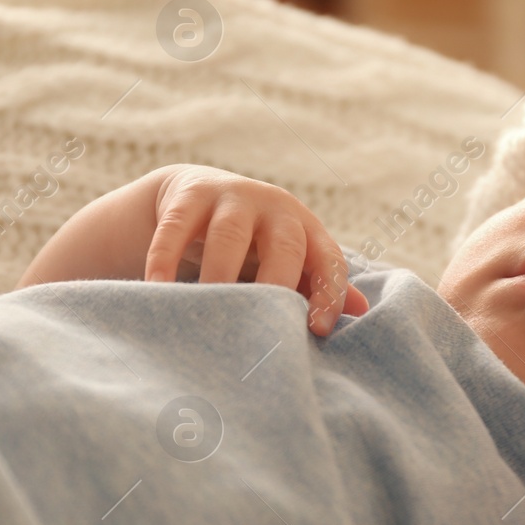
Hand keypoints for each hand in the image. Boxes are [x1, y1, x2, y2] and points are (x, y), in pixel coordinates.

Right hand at [142, 165, 370, 335]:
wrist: (197, 194)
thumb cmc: (253, 243)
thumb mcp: (288, 260)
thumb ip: (318, 284)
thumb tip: (364, 313)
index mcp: (306, 228)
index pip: (328, 259)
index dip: (328, 294)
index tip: (317, 330)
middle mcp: (275, 207)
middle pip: (284, 246)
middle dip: (276, 285)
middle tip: (261, 326)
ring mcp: (231, 197)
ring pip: (229, 236)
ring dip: (220, 276)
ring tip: (208, 314)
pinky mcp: (189, 195)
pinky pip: (176, 228)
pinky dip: (165, 259)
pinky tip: (160, 289)